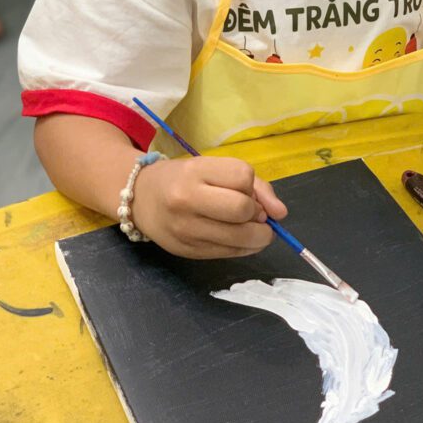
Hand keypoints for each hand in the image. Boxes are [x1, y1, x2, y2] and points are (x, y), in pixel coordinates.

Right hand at [131, 155, 287, 258]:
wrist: (141, 199)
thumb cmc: (184, 179)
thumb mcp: (214, 168)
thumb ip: (255, 185)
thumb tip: (280, 214)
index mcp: (195, 172)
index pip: (243, 176)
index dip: (251, 185)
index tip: (243, 189)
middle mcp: (187, 200)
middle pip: (243, 209)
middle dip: (256, 213)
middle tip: (251, 212)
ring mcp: (187, 230)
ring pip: (241, 238)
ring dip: (257, 235)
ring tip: (249, 227)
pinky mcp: (189, 252)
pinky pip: (231, 254)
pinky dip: (244, 247)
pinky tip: (237, 238)